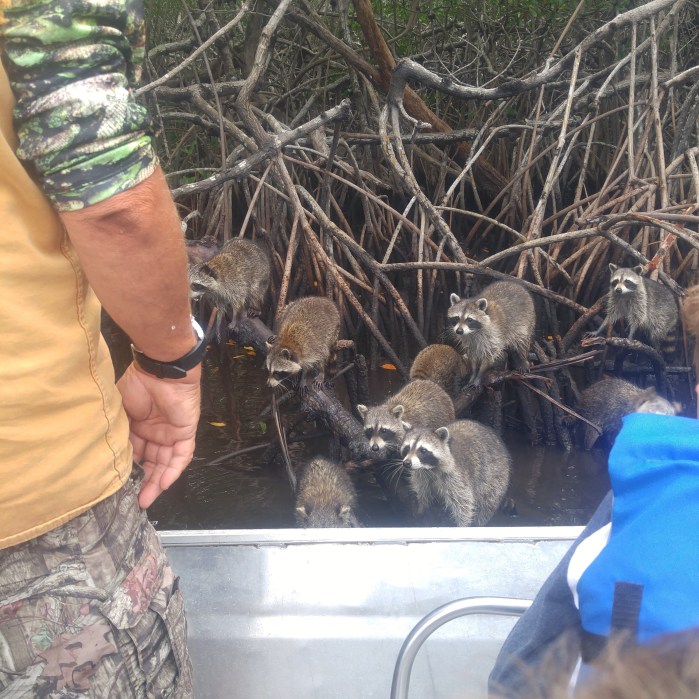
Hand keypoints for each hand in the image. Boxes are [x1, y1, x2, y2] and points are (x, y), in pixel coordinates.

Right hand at [117, 362, 201, 508]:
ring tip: (146, 499)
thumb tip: (113, 457)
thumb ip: (120, 433)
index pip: (135, 454)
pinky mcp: (185, 431)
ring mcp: (171, 432)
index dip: (129, 470)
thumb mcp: (120, 412)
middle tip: (135, 500)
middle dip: (144, 482)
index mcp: (138, 426)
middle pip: (151, 462)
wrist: (160, 368)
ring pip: (166, 463)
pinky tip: (164, 484)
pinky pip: (181, 455)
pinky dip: (173, 470)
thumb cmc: (137, 382)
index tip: (119, 486)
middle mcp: (155, 432)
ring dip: (158, 481)